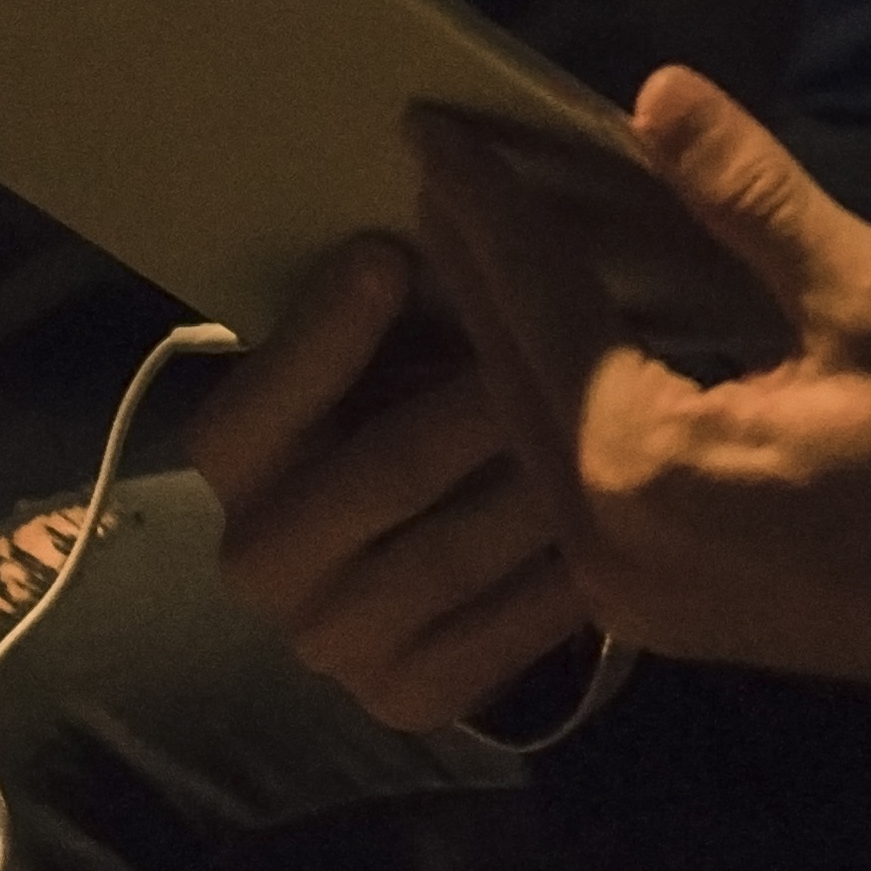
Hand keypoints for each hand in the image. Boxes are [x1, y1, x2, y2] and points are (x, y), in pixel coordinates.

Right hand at [189, 236, 591, 733]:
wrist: (410, 566)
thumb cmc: (409, 410)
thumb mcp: (384, 350)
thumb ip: (389, 290)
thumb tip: (432, 175)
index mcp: (235, 465)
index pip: (247, 414)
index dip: (317, 338)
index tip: (389, 253)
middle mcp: (262, 563)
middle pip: (381, 470)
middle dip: (478, 393)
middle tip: (574, 334)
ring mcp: (333, 644)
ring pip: (459, 545)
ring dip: (544, 475)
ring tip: (631, 405)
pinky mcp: (410, 696)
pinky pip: (509, 628)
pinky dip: (572, 568)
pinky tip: (635, 513)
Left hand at [407, 64, 870, 715]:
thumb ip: (753, 198)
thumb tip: (657, 93)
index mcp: (647, 461)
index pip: (537, 302)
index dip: (487, 205)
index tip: (433, 128)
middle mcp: (598, 538)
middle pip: (505, 369)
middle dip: (470, 259)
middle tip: (432, 165)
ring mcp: (611, 591)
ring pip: (519, 433)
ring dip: (496, 330)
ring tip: (470, 237)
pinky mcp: (636, 609)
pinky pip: (555, 481)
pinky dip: (540, 396)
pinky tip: (538, 343)